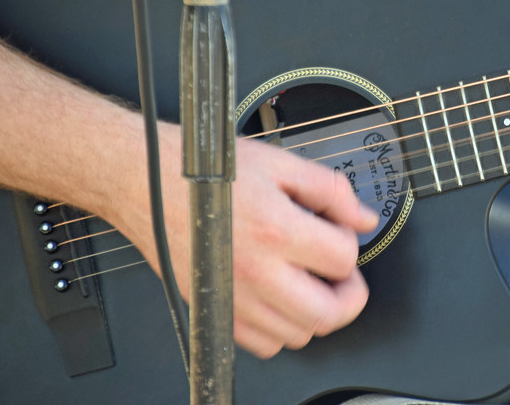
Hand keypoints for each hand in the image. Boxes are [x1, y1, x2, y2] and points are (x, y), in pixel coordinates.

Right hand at [128, 124, 379, 358]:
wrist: (146, 181)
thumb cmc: (207, 172)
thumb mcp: (280, 164)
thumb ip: (331, 191)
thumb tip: (363, 219)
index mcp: (275, 230)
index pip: (343, 260)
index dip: (349, 243)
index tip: (338, 232)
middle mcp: (254, 272)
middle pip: (328, 314)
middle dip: (348, 294)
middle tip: (341, 274)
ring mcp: (231, 298)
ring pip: (299, 335)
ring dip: (316, 310)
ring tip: (308, 278)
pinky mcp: (213, 311)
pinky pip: (263, 345)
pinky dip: (280, 328)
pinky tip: (280, 295)